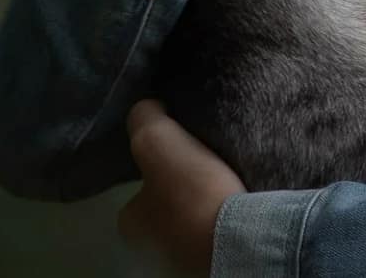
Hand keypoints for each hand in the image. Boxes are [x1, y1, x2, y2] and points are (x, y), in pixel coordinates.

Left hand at [117, 99, 244, 276]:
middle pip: (163, 204)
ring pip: (189, 218)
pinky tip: (234, 196)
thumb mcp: (156, 140)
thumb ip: (143, 118)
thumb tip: (147, 108)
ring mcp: (182, 258)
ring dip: (203, 200)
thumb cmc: (189, 191)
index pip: (136, 190)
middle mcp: (149, 246)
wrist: (237, 234)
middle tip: (202, 161)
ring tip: (224, 176)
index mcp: (129, 224)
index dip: (155, 166)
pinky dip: (221, 213)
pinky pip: (213, 227)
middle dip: (179, 185)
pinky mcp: (213, 258)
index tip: (178, 151)